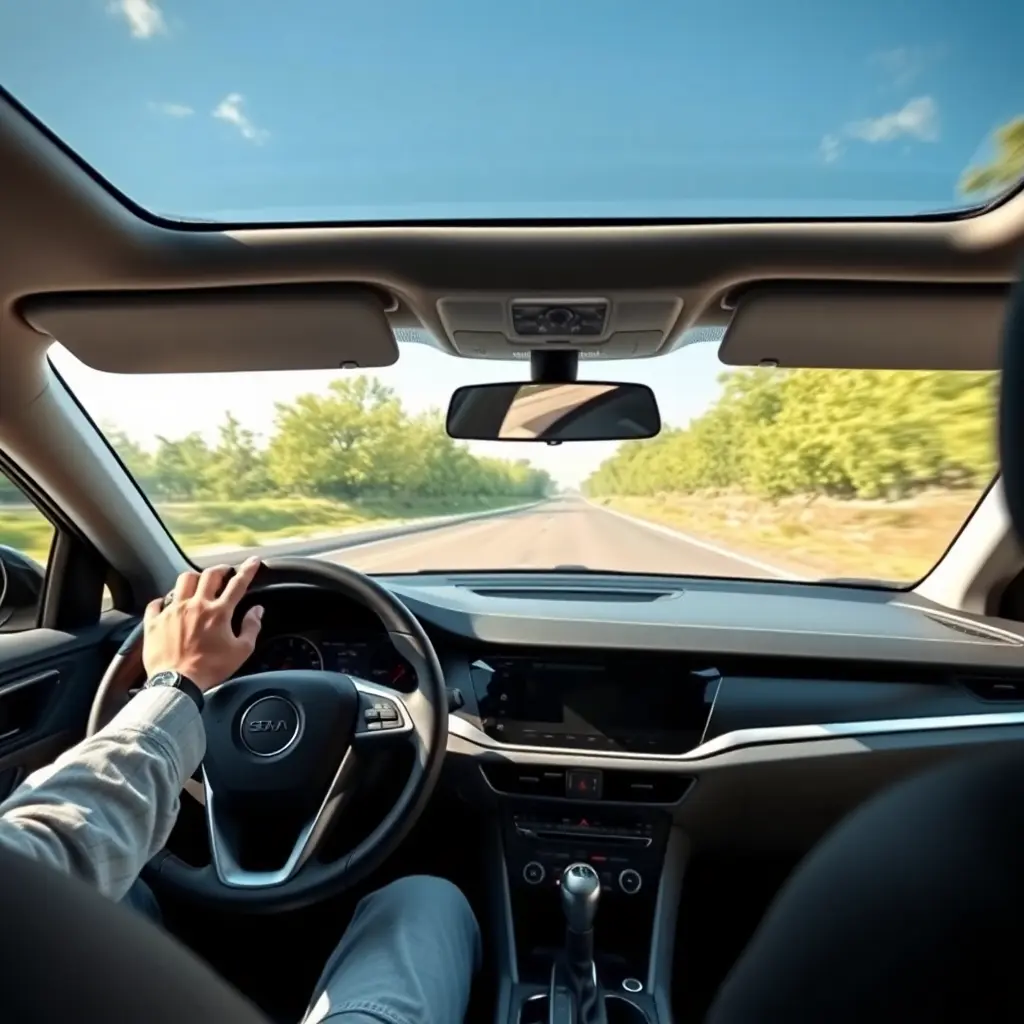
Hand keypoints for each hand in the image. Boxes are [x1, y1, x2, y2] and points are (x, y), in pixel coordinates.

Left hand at [142, 557, 264, 691]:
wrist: (178, 683)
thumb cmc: (211, 668)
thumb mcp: (241, 651)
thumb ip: (252, 627)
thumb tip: (257, 610)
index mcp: (219, 612)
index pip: (238, 584)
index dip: (248, 570)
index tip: (254, 561)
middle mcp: (196, 605)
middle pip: (209, 575)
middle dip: (220, 569)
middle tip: (225, 572)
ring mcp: (173, 611)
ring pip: (183, 581)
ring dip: (193, 579)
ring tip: (197, 584)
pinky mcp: (154, 621)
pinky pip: (156, 603)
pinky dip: (163, 601)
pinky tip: (167, 605)